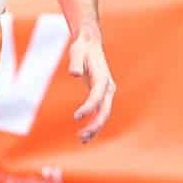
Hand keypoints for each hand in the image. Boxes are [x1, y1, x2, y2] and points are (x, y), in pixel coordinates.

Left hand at [69, 29, 115, 143]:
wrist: (90, 43)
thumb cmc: (82, 48)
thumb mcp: (77, 51)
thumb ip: (75, 62)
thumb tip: (74, 74)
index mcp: (102, 78)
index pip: (97, 97)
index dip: (88, 108)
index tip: (76, 117)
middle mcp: (108, 87)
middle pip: (104, 110)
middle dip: (95, 125)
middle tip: (81, 136)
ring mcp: (106, 93)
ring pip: (104, 115)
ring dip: (95, 128)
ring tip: (81, 140)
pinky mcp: (101, 95)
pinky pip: (100, 113)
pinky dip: (94, 124)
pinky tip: (85, 135)